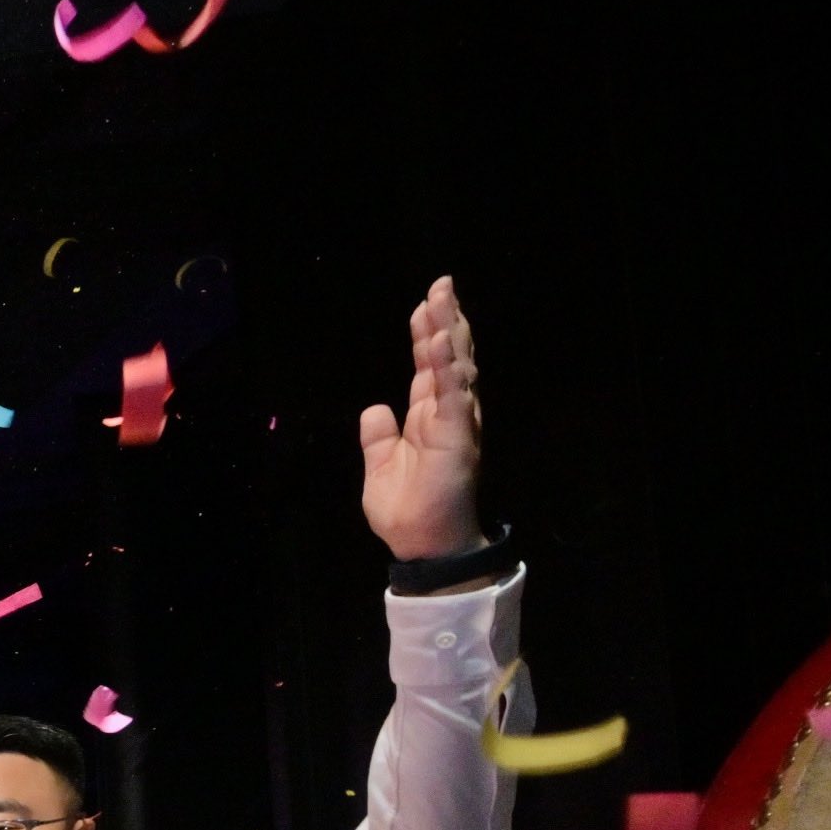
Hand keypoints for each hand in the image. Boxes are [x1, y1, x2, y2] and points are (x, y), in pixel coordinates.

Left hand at [357, 275, 485, 561]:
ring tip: (441, 299)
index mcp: (429, 418)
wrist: (422, 545)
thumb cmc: (406, 509)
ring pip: (454, 367)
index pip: (429, 367)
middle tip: (441, 284)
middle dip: (444, 320)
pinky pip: (453, 396)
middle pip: (447, 357)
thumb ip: (377, 436)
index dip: (426, 334)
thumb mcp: (380, 466)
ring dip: (447, 332)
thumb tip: (373, 408)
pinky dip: (448, 369)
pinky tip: (441, 343)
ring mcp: (456, 423)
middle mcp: (448, 414)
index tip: (423, 303)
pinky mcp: (457, 437)